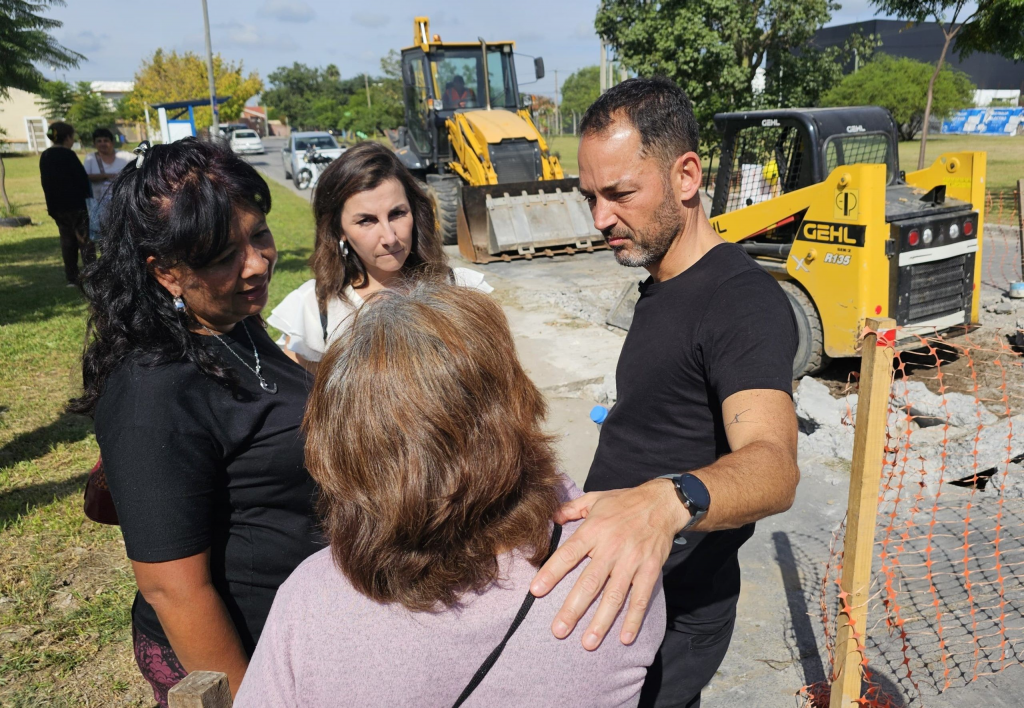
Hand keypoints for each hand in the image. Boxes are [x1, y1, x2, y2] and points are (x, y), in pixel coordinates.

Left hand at [530, 479, 687, 649]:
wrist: (663, 502)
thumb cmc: (624, 501)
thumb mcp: (595, 498)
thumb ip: (571, 509)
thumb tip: (549, 517)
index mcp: (594, 530)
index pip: (569, 554)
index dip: (552, 572)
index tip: (536, 591)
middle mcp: (612, 547)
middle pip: (589, 582)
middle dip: (573, 608)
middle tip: (558, 630)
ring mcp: (632, 560)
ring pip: (614, 595)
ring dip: (601, 621)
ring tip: (588, 642)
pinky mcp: (650, 569)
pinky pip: (641, 597)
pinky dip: (634, 618)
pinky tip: (625, 638)